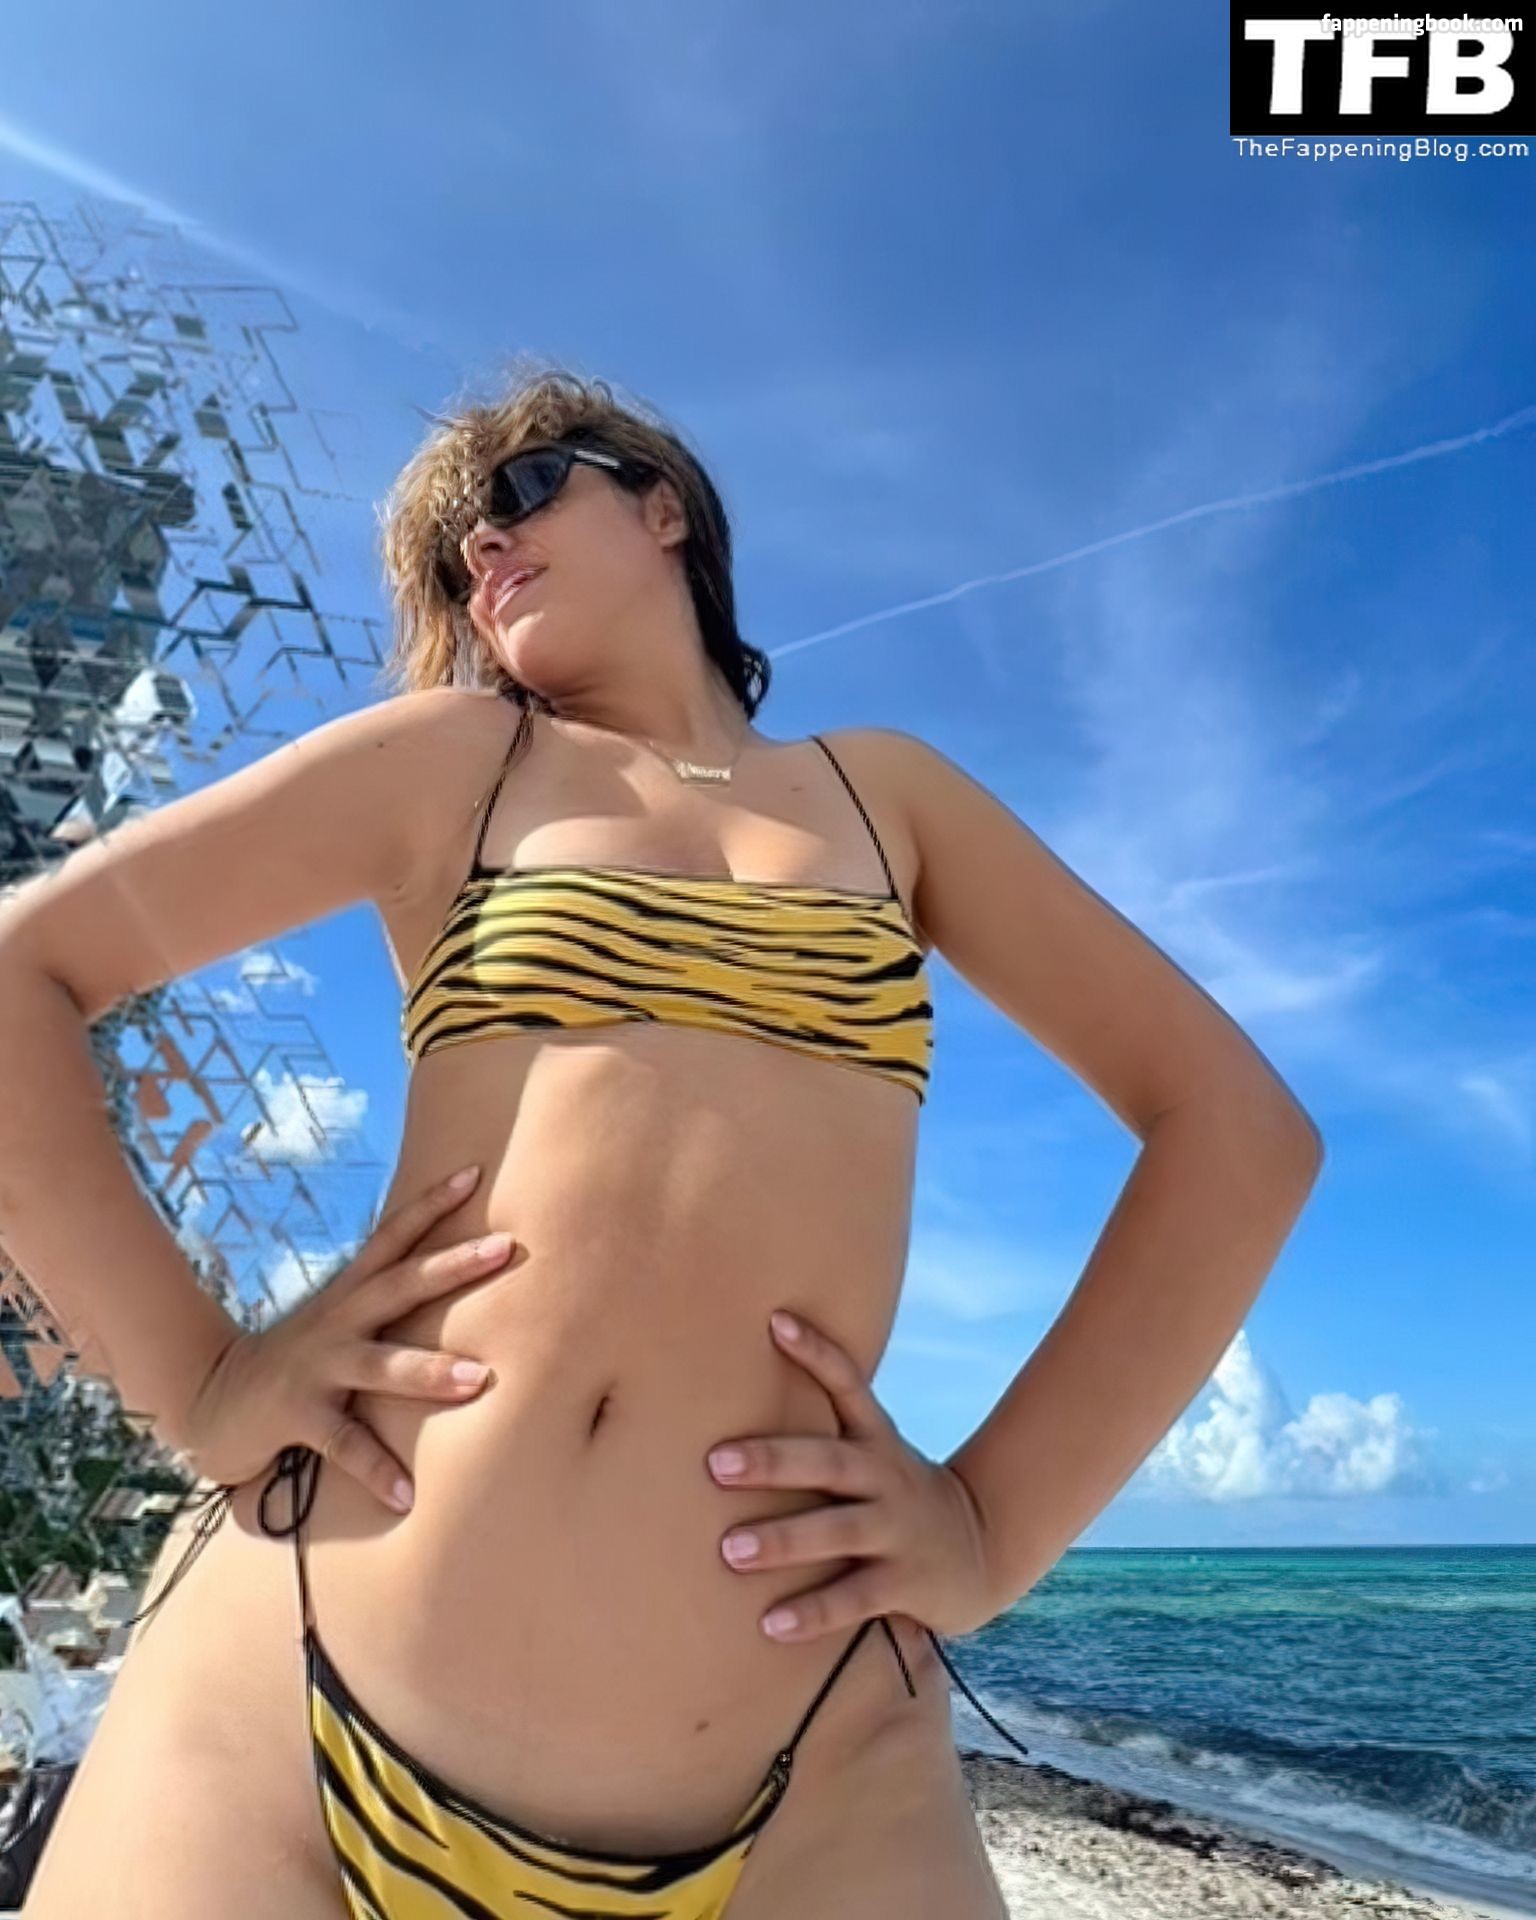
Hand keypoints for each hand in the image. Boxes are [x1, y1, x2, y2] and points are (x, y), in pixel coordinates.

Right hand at [179, 1165, 514, 1512]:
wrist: (209, 1401)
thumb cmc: (293, 1364)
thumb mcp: (338, 1324)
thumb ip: (384, 1307)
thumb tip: (446, 1283)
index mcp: (349, 1296)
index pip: (394, 1237)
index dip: (432, 1204)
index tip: (475, 1172)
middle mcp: (338, 1322)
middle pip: (403, 1284)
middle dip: (455, 1265)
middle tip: (506, 1247)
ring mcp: (318, 1367)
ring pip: (383, 1364)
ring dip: (431, 1371)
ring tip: (479, 1380)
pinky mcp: (299, 1416)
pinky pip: (346, 1444)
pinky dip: (378, 1470)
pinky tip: (408, 1495)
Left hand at [705, 1308, 1003, 1642]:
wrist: (983, 1549)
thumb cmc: (898, 1497)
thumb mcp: (876, 1455)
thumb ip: (824, 1434)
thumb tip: (748, 1398)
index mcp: (876, 1441)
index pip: (847, 1384)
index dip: (815, 1351)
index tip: (775, 1321)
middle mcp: (887, 1478)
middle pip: (829, 1461)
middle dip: (773, 1461)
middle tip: (715, 1462)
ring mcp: (897, 1530)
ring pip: (837, 1531)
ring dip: (783, 1541)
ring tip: (730, 1550)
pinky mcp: (906, 1582)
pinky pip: (853, 1598)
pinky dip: (812, 1611)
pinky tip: (770, 1623)